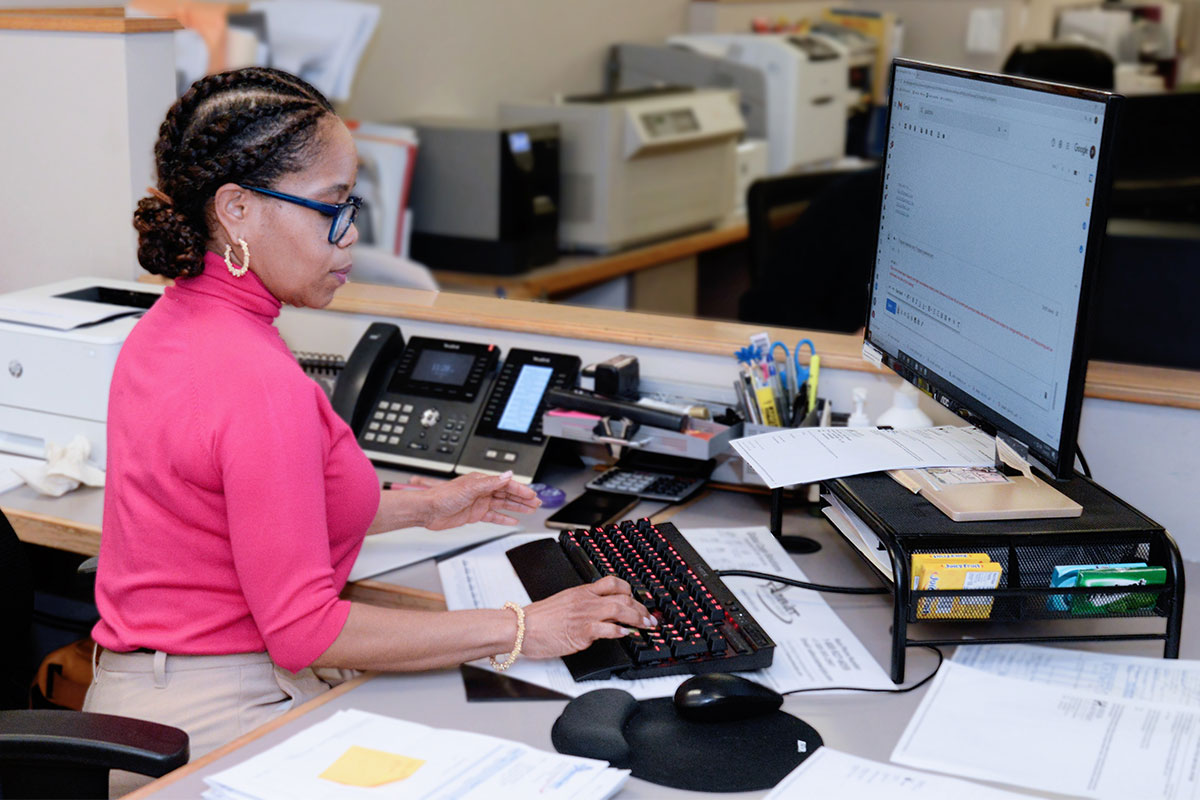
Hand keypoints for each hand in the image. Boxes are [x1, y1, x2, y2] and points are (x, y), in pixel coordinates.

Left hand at [422, 470, 540, 529]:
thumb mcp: (469, 488)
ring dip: (517, 507)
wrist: (428, 510)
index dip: (520, 490)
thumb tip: (507, 475)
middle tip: (536, 503)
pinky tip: (513, 520)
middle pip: (507, 494)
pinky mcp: (475, 514)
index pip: (506, 484)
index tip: (531, 495)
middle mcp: (482, 491)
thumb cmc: (443, 496)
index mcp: (482, 481)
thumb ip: (490, 483)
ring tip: (530, 510)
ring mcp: (479, 502)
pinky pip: (494, 516)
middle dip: (523, 498)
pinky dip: (504, 518)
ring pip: (503, 504)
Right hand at [521, 576, 654, 659]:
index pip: (612, 583)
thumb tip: (596, 615)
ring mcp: (585, 615)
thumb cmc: (538, 619)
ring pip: (620, 609)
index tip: (638, 600)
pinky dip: (620, 631)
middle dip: (640, 608)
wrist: (521, 627)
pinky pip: (608, 629)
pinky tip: (626, 634)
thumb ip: (581, 605)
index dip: (630, 591)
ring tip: (646, 625)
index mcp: (582, 591)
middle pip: (622, 597)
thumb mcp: (563, 603)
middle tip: (649, 618)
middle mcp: (586, 600)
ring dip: (637, 618)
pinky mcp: (582, 631)